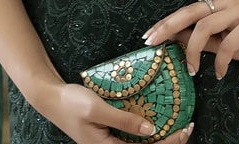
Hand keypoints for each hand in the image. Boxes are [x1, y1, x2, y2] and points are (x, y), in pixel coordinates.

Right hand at [34, 79, 193, 143]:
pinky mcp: (107, 136)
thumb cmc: (71, 102)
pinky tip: (155, 122)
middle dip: (169, 143)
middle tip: (188, 128)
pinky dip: (146, 133)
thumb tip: (150, 128)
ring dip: (159, 138)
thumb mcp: (97, 108)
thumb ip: (124, 119)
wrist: (51, 99)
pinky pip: (131, 139)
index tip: (184, 130)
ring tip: (178, 127)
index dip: (168, 143)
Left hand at [143, 0, 238, 78]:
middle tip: (153, 42)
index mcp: (222, 2)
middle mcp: (229, 1)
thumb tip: (179, 42)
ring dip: (194, 50)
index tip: (150, 35)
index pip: (189, 10)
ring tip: (192, 70)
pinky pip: (229, 43)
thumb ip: (207, 41)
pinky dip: (220, 61)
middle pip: (191, 11)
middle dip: (169, 26)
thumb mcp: (229, 43)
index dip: (168, 22)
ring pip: (207, 26)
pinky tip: (219, 73)